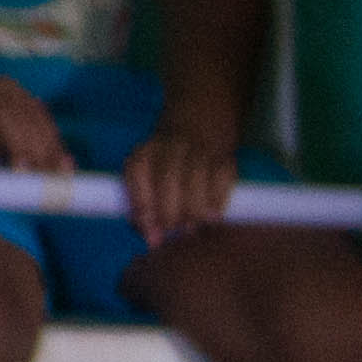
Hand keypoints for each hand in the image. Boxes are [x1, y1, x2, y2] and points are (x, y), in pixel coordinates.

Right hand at [0, 71, 67, 172]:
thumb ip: (21, 143)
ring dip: (17, 147)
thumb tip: (63, 165)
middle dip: (40, 150)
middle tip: (44, 179)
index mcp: (9, 90)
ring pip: (5, 119)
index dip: (54, 144)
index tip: (64, 172)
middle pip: (26, 118)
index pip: (40, 117)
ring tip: (21, 173)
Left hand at [119, 119, 243, 244]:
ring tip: (193, 227)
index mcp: (145, 151)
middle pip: (168, 179)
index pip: (137, 173)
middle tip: (175, 230)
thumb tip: (153, 242)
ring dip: (194, 210)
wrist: (200, 119)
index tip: (150, 230)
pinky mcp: (224, 155)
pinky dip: (217, 200)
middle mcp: (169, 146)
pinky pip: (222, 178)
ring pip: (196, 179)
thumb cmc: (167, 162)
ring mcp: (199, 148)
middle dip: (170, 212)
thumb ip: (146, 208)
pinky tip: (213, 216)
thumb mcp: (148, 176)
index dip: (142, 204)